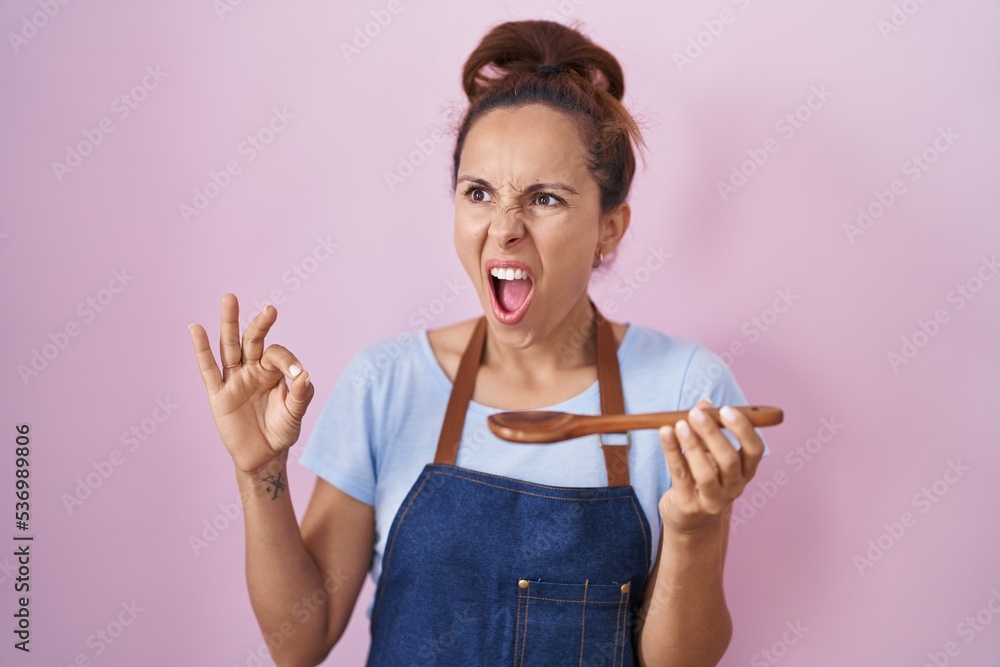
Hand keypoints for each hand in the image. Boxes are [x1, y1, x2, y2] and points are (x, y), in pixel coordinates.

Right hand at [189, 293, 315, 473]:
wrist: (263, 456)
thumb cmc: (281, 430)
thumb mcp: (295, 414)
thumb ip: (301, 395)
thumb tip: (305, 374)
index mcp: (272, 370)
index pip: (276, 354)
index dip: (287, 360)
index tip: (297, 373)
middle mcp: (252, 369)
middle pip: (252, 340)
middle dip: (259, 324)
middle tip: (270, 309)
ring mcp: (234, 379)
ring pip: (229, 347)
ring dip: (229, 324)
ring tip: (229, 299)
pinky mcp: (218, 394)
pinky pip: (208, 370)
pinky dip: (201, 350)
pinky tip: (196, 329)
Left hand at [657, 397, 764, 533]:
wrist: (689, 519)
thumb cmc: (701, 476)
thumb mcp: (708, 452)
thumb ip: (707, 429)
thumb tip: (704, 403)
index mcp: (746, 471)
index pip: (754, 450)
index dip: (743, 430)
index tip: (727, 410)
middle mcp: (734, 487)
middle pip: (729, 461)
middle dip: (713, 434)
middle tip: (697, 414)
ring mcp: (713, 500)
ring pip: (706, 473)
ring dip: (692, 446)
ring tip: (680, 424)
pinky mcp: (689, 505)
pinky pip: (680, 475)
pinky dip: (672, 452)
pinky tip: (664, 433)